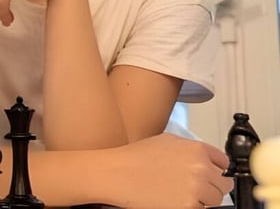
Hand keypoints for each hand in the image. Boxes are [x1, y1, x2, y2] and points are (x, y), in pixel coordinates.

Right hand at [111, 133, 231, 207]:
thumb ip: (192, 148)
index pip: (224, 162)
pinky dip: (190, 206)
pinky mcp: (188, 207)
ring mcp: (196, 189)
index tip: (210, 173)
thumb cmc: (136, 157)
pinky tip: (173, 198)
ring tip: (181, 192)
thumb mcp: (167, 140)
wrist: (118, 173)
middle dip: (211, 185)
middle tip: (193, 186)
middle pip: (223, 184)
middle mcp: (201, 169)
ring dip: (203, 199)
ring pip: (215, 200)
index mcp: (197, 149)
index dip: (215, 168)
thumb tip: (207, 159)